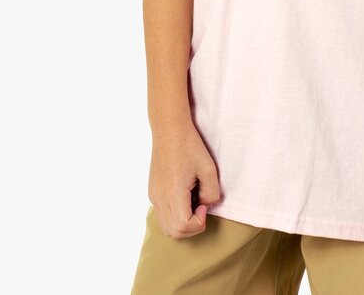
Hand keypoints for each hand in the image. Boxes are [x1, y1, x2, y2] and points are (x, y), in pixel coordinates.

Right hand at [148, 122, 220, 238]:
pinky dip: (175, 215)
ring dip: (183, 222)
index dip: (198, 222)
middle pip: (174, 232)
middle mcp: (159, 198)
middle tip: (200, 203)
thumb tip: (204, 206)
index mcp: (172, 193)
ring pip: (166, 227)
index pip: (183, 227)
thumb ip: (211, 194)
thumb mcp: (209, 169)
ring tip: (193, 200)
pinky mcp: (152, 192)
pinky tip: (184, 196)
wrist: (169, 130)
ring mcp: (153, 196)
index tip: (203, 203)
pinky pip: (162, 215)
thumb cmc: (190, 146)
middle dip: (192, 226)